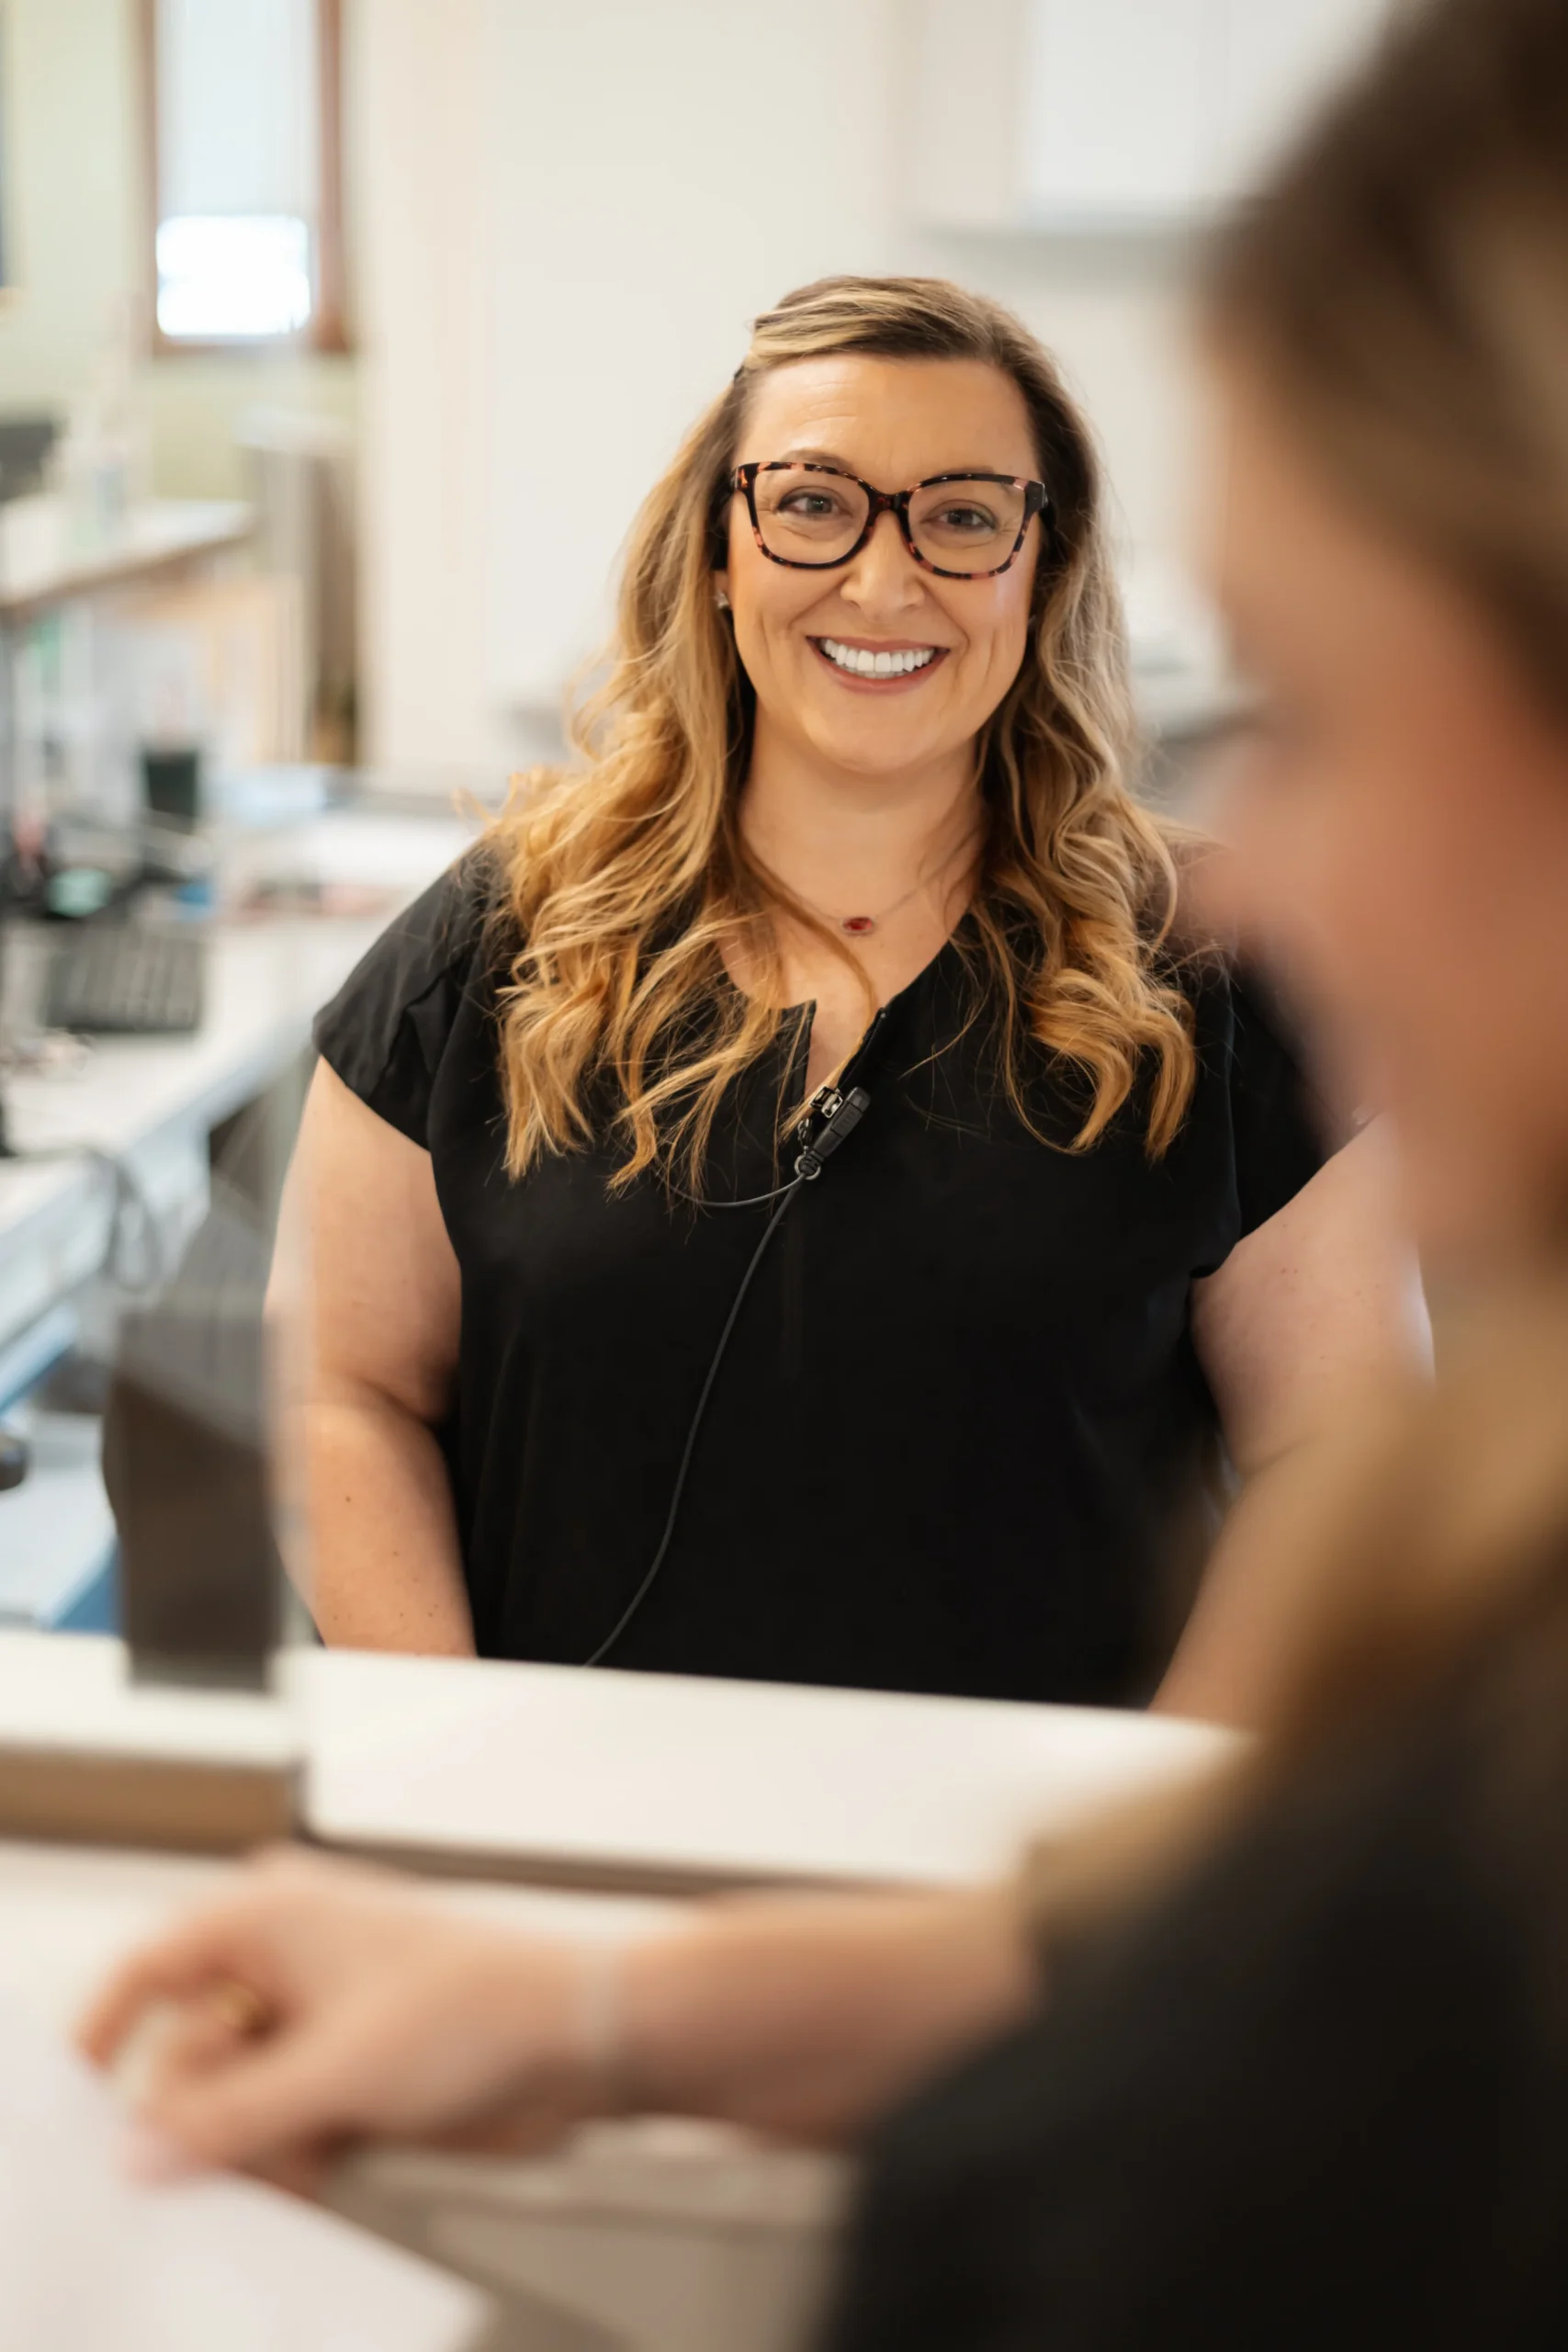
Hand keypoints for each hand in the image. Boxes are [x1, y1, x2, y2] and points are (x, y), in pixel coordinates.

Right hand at [78, 1846, 612, 2187]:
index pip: (151, 1967)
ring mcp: (313, 2023)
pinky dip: (285, 2161)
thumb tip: (141, 2151)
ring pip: (229, 2104)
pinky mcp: (342, 2076)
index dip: (106, 2033)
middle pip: (185, 2055)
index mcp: (271, 1916)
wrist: (582, 2043)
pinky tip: (315, 2178)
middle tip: (240, 2157)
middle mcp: (284, 1963)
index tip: (80, 2108)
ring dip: (250, 2150)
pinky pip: (274, 2129)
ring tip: (300, 2166)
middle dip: (203, 2120)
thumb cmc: (485, 2007)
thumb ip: (228, 2118)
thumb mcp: (337, 2071)